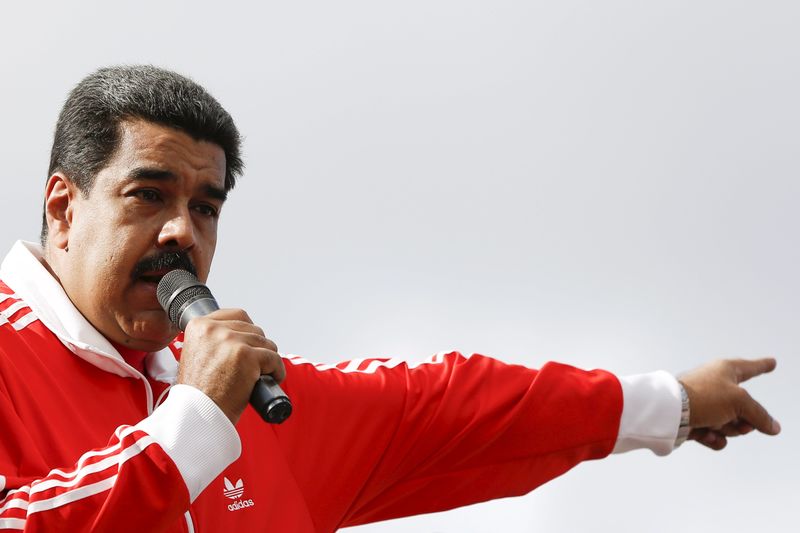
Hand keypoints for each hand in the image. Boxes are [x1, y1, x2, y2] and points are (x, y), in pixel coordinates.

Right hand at [177, 308, 284, 424]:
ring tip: (258, 375)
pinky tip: (270, 380)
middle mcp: (213, 329)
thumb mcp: (197, 354)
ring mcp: (230, 341)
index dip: (247, 332)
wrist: (198, 415)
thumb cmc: (200, 392)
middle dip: (258, 348)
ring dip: (267, 360)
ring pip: (266, 343)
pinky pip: (274, 359)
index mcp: (199, 325)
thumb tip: (241, 334)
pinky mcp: (247, 356)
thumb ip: (214, 340)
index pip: (236, 315)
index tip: (247, 346)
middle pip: (253, 329)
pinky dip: (277, 371)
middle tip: (253, 366)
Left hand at [679, 358, 779, 450]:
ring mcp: (705, 403)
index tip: (772, 362)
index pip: (751, 368)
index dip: (763, 366)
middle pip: (744, 408)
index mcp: (726, 370)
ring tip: (715, 426)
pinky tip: (706, 434)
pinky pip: (715, 433)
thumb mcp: (739, 402)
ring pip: (731, 423)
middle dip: (744, 421)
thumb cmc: (703, 396)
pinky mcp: (696, 419)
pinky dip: (713, 437)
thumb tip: (773, 427)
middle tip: (739, 422)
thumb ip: (759, 415)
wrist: (670, 412)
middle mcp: (716, 384)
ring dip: (728, 430)